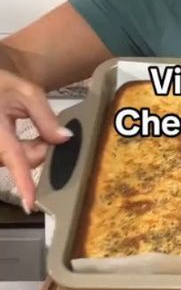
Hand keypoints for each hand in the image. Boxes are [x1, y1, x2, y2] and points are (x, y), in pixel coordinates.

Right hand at [0, 70, 72, 211]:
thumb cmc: (1, 85)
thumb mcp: (26, 92)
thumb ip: (45, 117)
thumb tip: (65, 139)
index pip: (14, 160)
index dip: (24, 183)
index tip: (31, 204)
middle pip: (22, 160)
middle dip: (41, 150)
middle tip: (50, 130)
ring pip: (18, 160)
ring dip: (33, 149)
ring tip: (36, 128)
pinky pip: (12, 157)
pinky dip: (25, 149)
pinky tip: (32, 136)